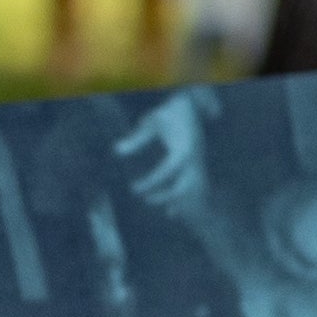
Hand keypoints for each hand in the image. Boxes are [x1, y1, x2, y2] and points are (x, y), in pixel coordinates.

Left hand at [114, 91, 209, 212]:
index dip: (152, 181)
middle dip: (165, 196)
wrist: (191, 103)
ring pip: (193, 190)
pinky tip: (173, 213)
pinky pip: (195, 188)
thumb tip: (116, 151)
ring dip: (179, 202)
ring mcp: (200, 163)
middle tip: (146, 200)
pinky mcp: (200, 166)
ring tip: (167, 213)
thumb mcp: (151, 122)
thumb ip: (136, 139)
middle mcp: (195, 158)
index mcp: (184, 147)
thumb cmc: (169, 111)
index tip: (135, 188)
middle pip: (184, 186)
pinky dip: (185, 200)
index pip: (168, 169)